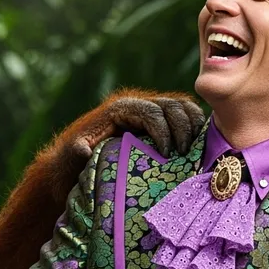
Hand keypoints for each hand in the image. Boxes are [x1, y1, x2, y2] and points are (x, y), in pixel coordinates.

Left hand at [63, 90, 204, 161]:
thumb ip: (74, 153)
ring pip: (182, 107)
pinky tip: (199, 146)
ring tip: (195, 151)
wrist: (74, 163)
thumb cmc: (72, 163)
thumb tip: (82, 149)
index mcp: (119, 109)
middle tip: (185, 155)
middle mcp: (136, 105)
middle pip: (172, 106)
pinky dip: (195, 126)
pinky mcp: (157, 121)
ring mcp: (148, 111)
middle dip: (183, 129)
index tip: (166, 154)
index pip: (151, 112)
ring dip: (194, 126)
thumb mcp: (69, 159)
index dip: (164, 131)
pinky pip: (183, 115)